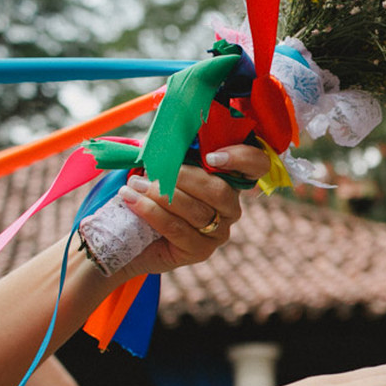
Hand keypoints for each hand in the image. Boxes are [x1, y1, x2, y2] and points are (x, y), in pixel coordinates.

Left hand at [117, 144, 270, 278]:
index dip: (243, 158)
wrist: (129, 233)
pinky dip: (152, 212)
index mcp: (229, 180)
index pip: (256, 166)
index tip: (212, 156)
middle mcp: (231, 207)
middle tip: (152, 170)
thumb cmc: (150, 193)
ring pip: (197, 211)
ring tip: (135, 184)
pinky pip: (178, 229)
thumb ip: (172, 151)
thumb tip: (164, 134)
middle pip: (220, 191)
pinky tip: (132, 200)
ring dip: (161, 195)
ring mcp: (219, 231)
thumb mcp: (163, 166)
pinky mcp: (201, 251)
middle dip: (184, 178)